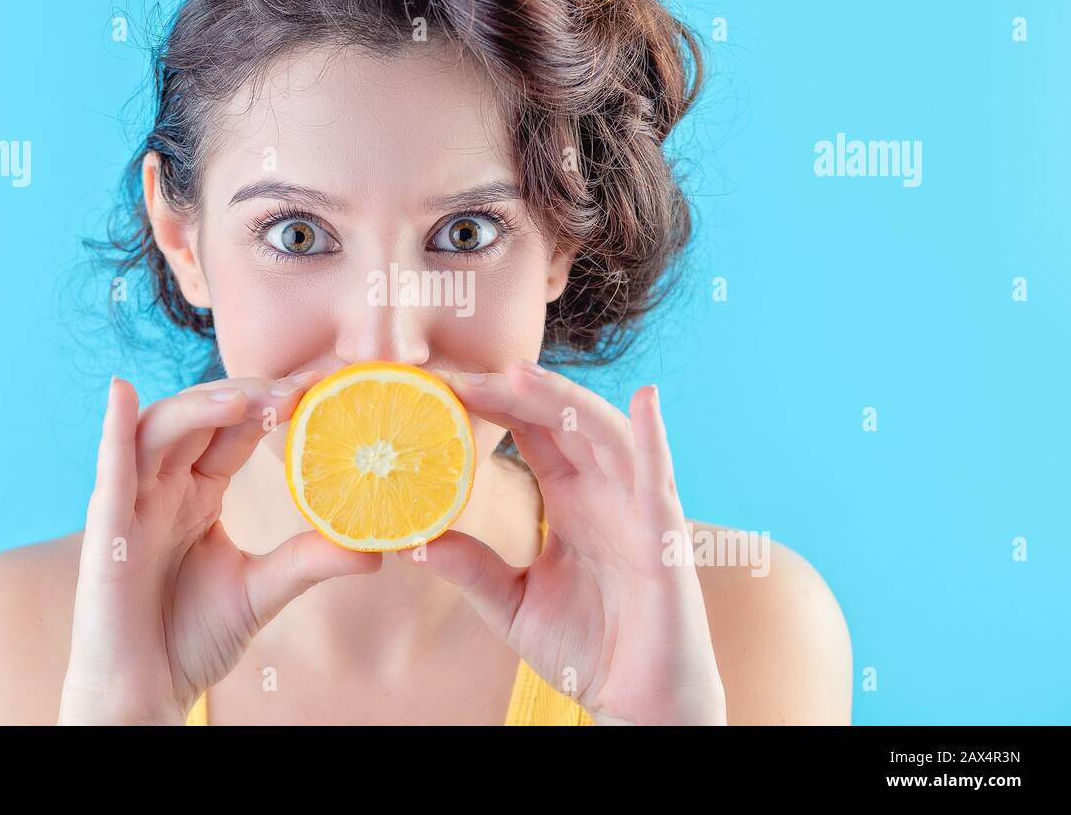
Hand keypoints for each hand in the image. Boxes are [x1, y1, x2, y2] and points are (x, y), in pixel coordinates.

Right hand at [58, 371, 381, 723]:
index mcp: (197, 493)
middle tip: (296, 388)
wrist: (145, 693)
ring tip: (246, 397)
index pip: (233, 430)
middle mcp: (162, 487)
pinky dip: (112, 428)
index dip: (269, 403)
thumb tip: (376, 550)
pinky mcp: (105, 529)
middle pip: (199, 417)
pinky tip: (122, 393)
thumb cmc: (189, 639)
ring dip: (199, 405)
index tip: (318, 385)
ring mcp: (131, 503)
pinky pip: (108, 470)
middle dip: (245, 395)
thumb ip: (309, 561)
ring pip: (158, 430)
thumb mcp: (262, 590)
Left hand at [410, 359, 726, 724]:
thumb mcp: (512, 603)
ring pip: (604, 436)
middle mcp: (605, 493)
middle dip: (517, 393)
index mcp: (571, 501)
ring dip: (564, 402)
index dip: (495, 404)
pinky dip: (656, 438)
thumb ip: (471, 568)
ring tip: (518, 376)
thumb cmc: (587, 650)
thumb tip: (413, 541)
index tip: (443, 386)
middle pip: (562, 422)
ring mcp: (638, 510)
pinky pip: (661, 481)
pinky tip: (644, 400)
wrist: (637, 705)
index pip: (531, 434)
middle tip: (465, 375)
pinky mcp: (665, 541)